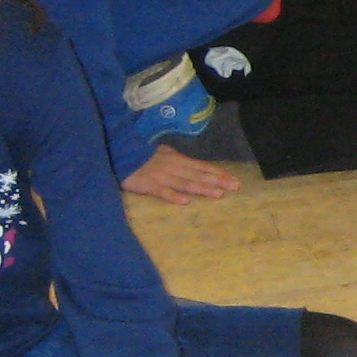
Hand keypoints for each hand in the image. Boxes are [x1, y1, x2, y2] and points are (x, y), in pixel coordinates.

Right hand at [123, 149, 240, 203]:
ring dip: (202, 188)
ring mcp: (163, 176)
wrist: (120, 154)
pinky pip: (163, 192)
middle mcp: (174, 167)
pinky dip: (174, 196)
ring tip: (218, 194)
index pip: (203, 167)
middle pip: (199, 175)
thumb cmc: (144, 156)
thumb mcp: (165, 154)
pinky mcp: (149, 185)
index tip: (235, 179)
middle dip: (218, 181)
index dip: (219, 173)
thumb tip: (198, 168)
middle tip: (236, 187)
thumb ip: (180, 161)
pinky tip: (186, 202)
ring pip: (186, 184)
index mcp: (179, 160)